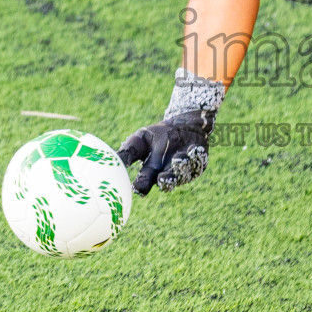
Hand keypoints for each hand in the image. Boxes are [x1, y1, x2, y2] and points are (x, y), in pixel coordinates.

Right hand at [117, 68, 225, 194]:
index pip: (144, 183)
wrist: (182, 124)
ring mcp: (185, 170)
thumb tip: (112, 159)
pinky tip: (194, 149)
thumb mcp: (141, 139)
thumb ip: (129, 150)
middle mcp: (168, 174)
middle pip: (167, 183)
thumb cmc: (158, 135)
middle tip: (162, 178)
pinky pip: (199, 162)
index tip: (138, 187)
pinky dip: (196, 156)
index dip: (141, 186)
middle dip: (166, 182)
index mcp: (151, 172)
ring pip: (184, 173)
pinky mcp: (199, 162)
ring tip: (178, 159)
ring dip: (181, 167)